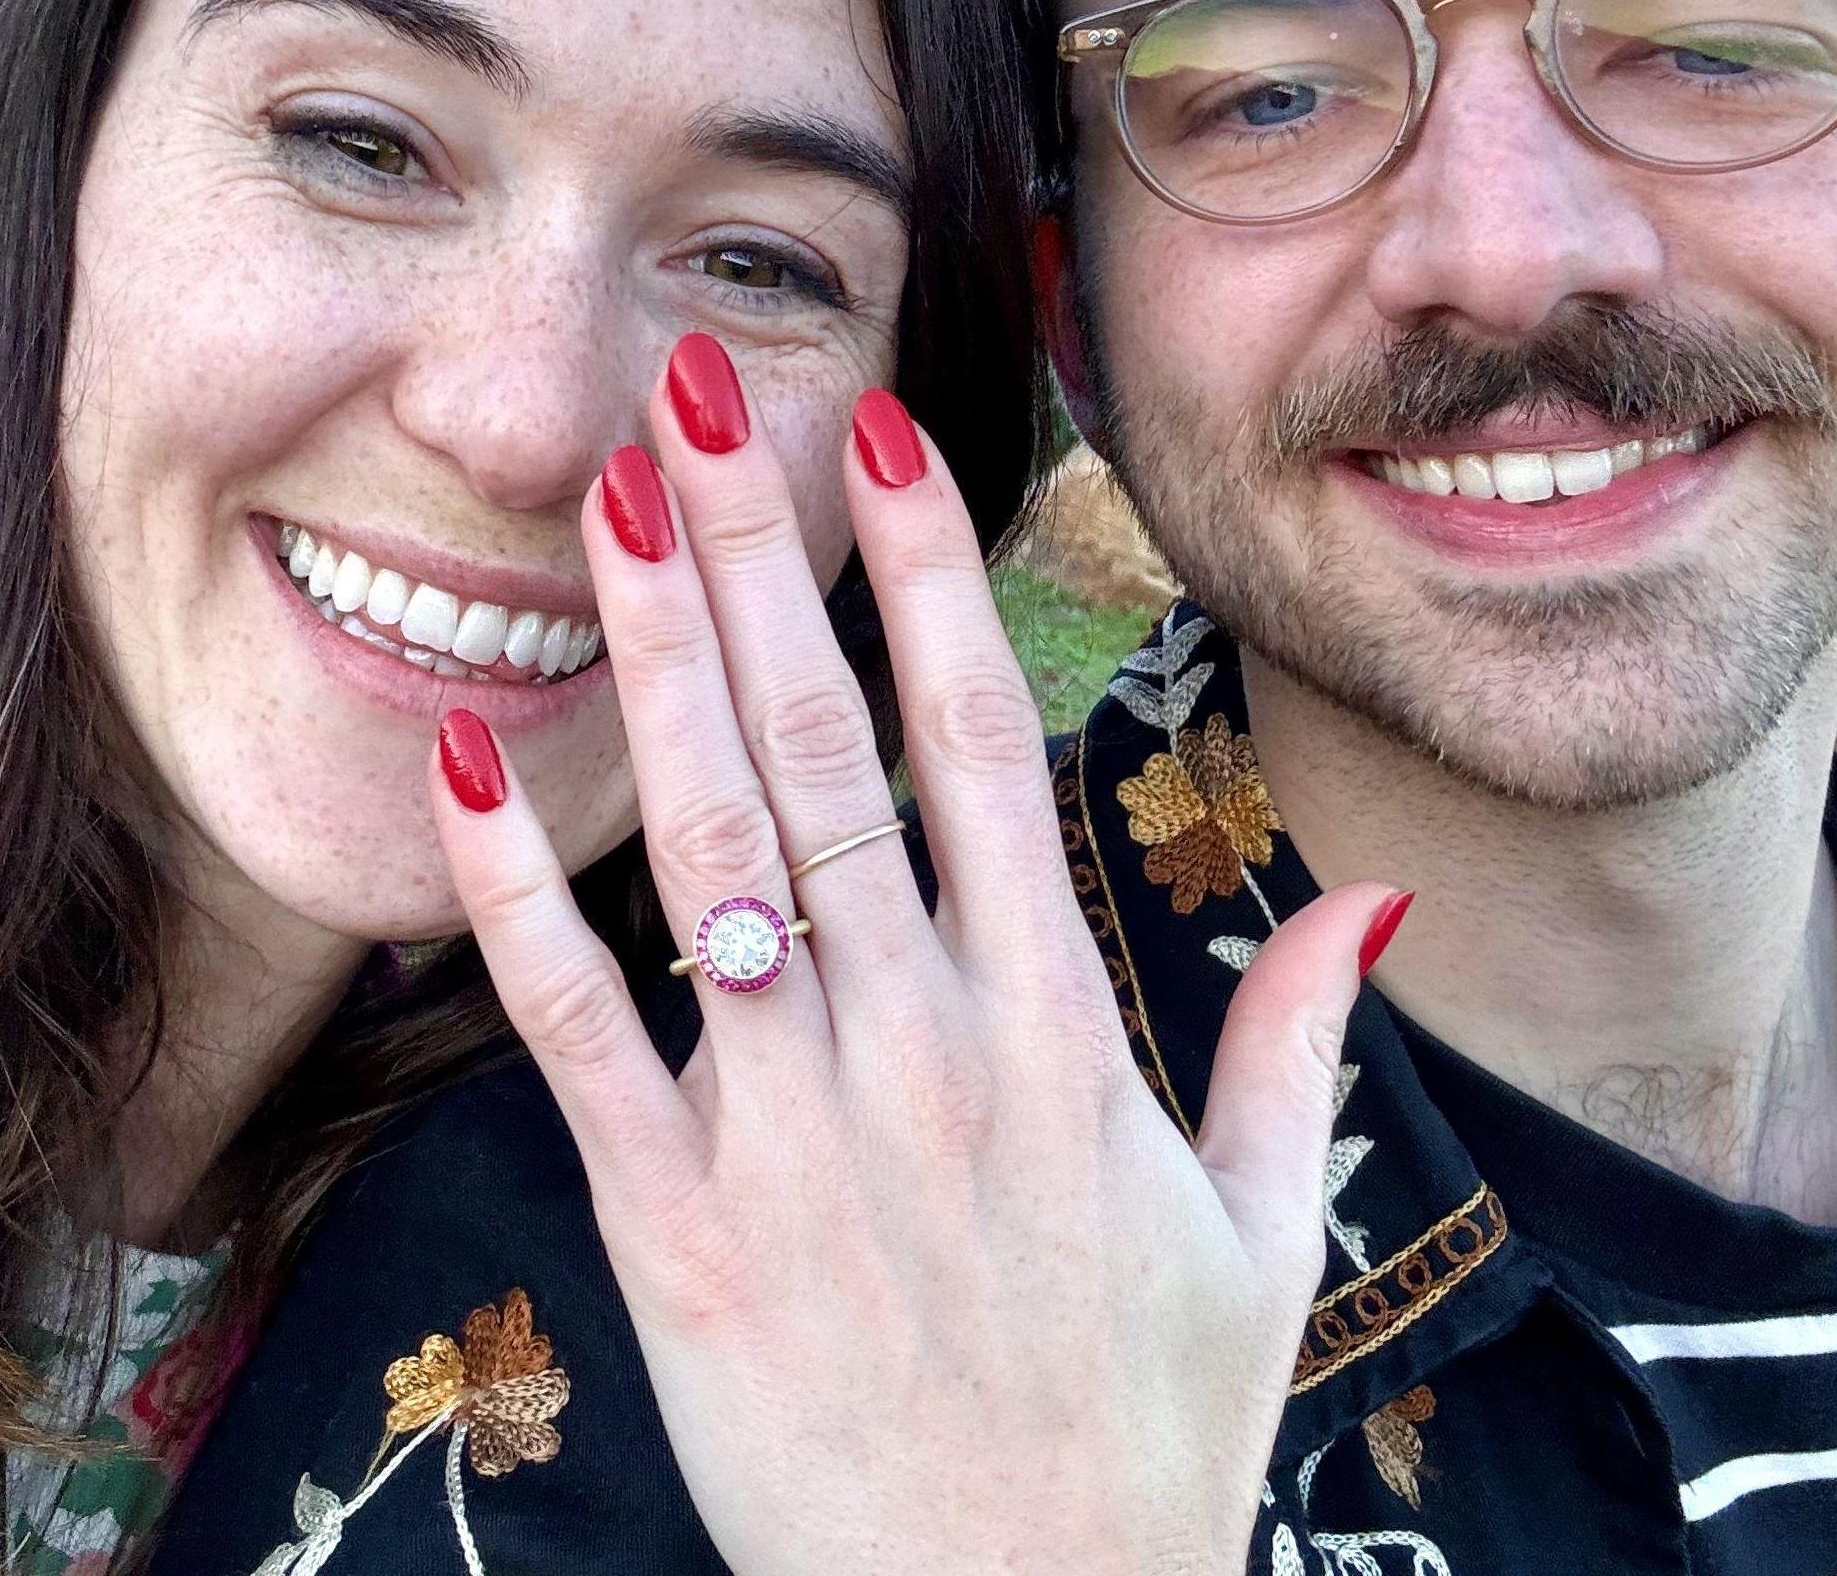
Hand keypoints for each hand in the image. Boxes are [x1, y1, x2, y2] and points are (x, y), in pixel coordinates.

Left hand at [428, 335, 1397, 1575]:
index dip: (929, 578)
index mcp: (1058, 1034)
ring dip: (653, 668)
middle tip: (699, 397)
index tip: (878, 440)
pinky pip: (576, 1031)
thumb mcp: (1265, 1241)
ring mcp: (787, 1128)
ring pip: (710, 850)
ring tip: (607, 509)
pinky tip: (469, 760)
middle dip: (758, 559)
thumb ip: (1297, 1047)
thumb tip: (1366, 898)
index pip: (982, 747)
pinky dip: (515, 896)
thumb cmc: (1141, 1439)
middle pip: (826, 751)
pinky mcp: (671, 1222)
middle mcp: (919, 1047)